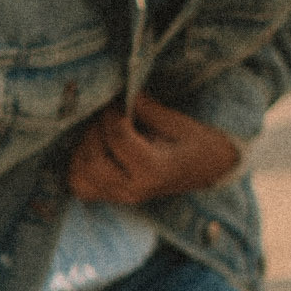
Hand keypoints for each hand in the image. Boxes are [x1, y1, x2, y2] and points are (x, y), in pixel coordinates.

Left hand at [66, 94, 242, 206]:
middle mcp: (133, 189)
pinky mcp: (111, 197)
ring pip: (80, 175)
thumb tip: (123, 93)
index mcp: (154, 170)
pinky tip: (95, 147)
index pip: (117, 138)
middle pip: (93, 160)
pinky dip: (79, 164)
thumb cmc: (197, 144)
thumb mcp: (180, 123)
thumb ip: (149, 110)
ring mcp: (120, 197)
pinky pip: (80, 185)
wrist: (210, 171)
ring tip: (103, 131)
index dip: (111, 113)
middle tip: (109, 115)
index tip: (118, 101)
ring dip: (84, 147)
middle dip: (95, 130)